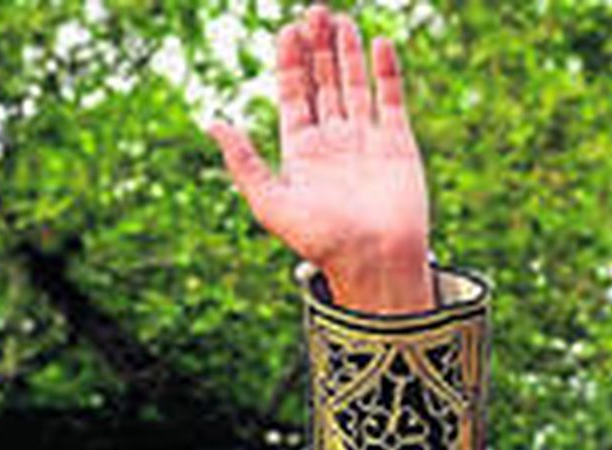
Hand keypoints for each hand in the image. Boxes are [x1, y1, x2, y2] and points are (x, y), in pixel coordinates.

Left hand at [209, 5, 431, 313]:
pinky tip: (378, 44)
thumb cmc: (320, 241)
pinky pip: (390, 99)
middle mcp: (333, 141)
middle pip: (323, 82)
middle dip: (318, 47)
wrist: (374, 263)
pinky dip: (385, 72)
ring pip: (355, 84)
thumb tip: (213, 123)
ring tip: (340, 20)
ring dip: (347, 52)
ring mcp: (367, 139)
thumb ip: (243, 162)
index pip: (294, 95)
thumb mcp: (270, 203)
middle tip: (314, 12)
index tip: (287, 30)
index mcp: (301, 151)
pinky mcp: (398, 143)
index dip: (290, 62)